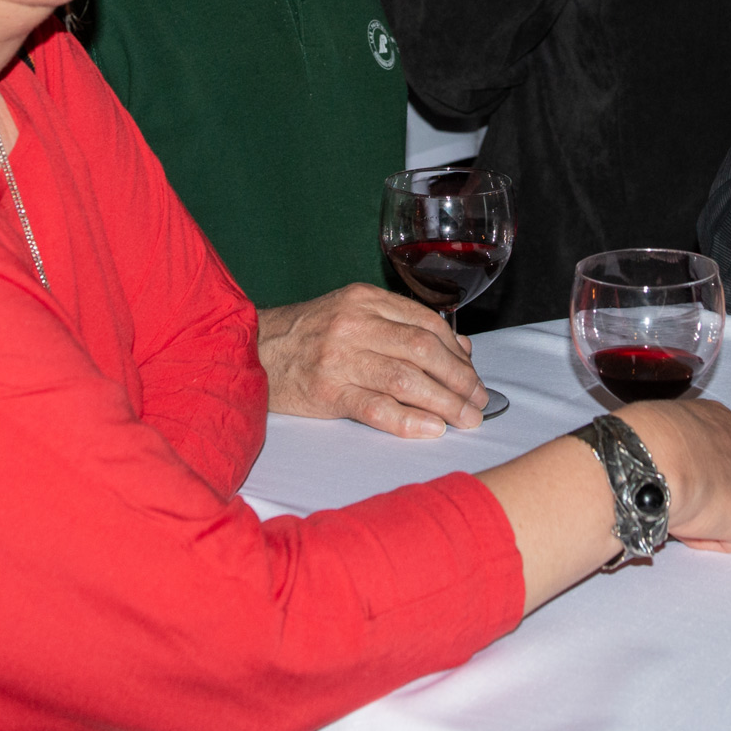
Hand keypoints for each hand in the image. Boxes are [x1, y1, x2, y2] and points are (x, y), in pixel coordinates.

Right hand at [255, 284, 487, 437]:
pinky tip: (431, 429)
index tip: (474, 375)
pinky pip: (376, 408)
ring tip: (466, 420)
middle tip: (480, 402)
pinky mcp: (327, 391)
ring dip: (444, 403)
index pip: (427, 323)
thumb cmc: (306, 337)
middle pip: (424, 350)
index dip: (458, 352)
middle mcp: (355, 324)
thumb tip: (460, 348)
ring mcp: (340, 358)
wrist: (251, 352)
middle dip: (460, 379)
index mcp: (365, 300)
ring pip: (407, 379)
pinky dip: (408, 420)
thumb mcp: (354, 316)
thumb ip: (404, 327)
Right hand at [616, 399, 730, 553]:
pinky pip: (730, 537)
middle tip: (677, 502)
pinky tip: (685, 526)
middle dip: (706, 493)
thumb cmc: (648, 439)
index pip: (713, 450)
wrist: (659, 459)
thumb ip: (670, 443)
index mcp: (720, 420)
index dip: (693, 472)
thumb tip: (658, 461)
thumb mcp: (658, 427)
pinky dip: (705, 539)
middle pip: (729, 479)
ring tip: (678, 514)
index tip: (675, 481)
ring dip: (706, 516)